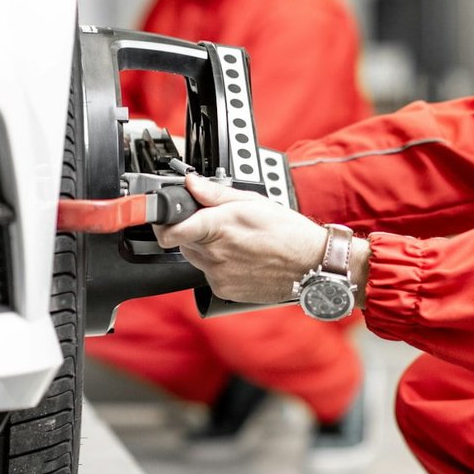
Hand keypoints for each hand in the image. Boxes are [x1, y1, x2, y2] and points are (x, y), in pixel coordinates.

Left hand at [153, 174, 328, 304]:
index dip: (162, 224)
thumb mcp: (253, 202)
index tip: (164, 218)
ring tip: (235, 242)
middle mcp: (215, 254)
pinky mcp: (223, 290)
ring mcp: (218, 275)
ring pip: (194, 258)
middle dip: (191, 231)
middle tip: (217, 224)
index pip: (172, 230)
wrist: (311, 265)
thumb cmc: (289, 232)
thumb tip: (191, 183)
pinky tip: (241, 258)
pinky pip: (208, 274)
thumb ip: (215, 194)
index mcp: (219, 227)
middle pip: (181, 241)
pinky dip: (218, 265)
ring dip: (205, 248)